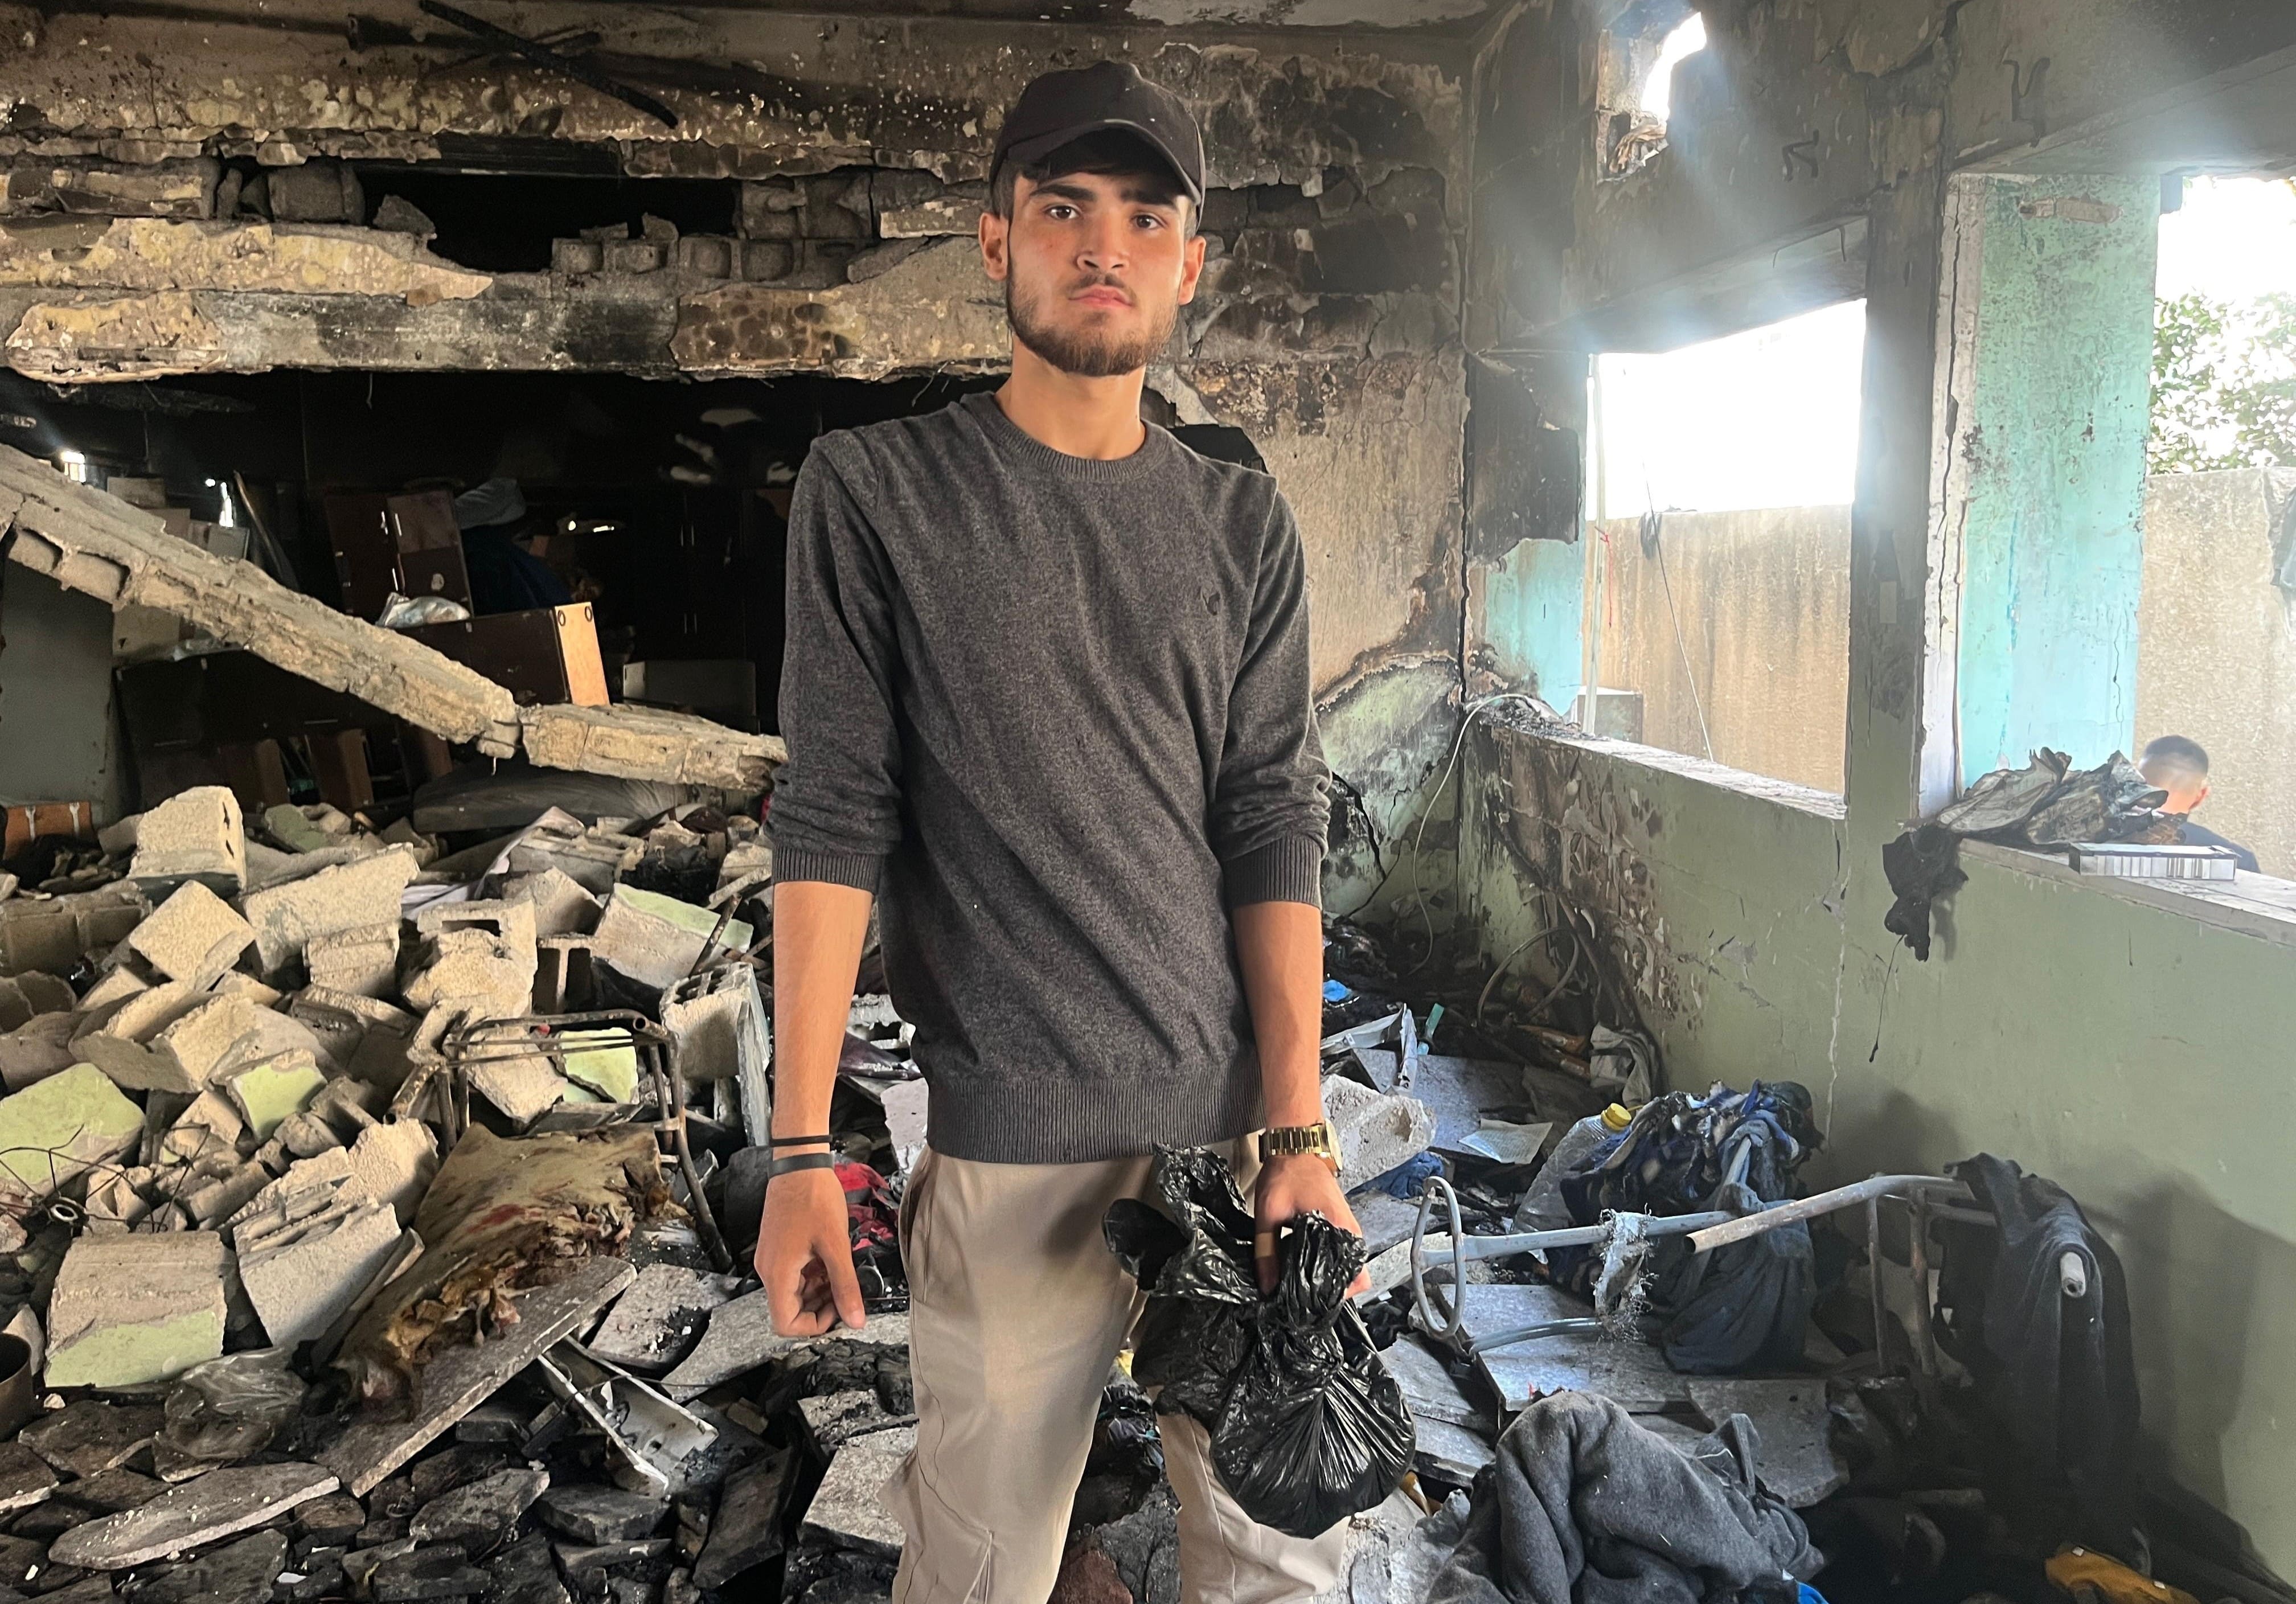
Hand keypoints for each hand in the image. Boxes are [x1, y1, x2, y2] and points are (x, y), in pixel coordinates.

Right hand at [756, 1167, 866, 1336]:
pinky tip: (831, 1261)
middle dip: (820, 1306)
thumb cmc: (813, 1197)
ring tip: (840, 1273)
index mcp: (777, 1274)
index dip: (813, 1325)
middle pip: (790, 1309)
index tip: (838, 1312)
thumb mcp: (836, 1246)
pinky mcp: (779, 1248)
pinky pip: (795, 1274)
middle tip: (844, 1292)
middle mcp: (769, 1270)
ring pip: (794, 1292)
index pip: (785, 1324)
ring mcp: (772, 1258)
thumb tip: (855, 1319)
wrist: (800, 1164)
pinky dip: (814, 1275)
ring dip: (819, 1291)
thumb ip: (845, 1286)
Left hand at [1254, 1153, 1370, 1296]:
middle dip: (1333, 1290)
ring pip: (1348, 1264)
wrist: (1295, 1146)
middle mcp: (1350, 1230)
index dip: (1338, 1294)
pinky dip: (1329, 1262)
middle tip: (1307, 1300)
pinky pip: (1340, 1251)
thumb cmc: (1285, 1174)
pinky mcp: (1339, 1222)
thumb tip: (1268, 1286)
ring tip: (1304, 1288)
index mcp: (1340, 1229)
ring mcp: (1347, 1226)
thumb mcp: (1269, 1215)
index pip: (1356, 1276)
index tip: (1315, 1302)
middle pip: (1354, 1274)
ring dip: (1331, 1276)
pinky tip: (1306, 1268)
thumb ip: (1267, 1252)